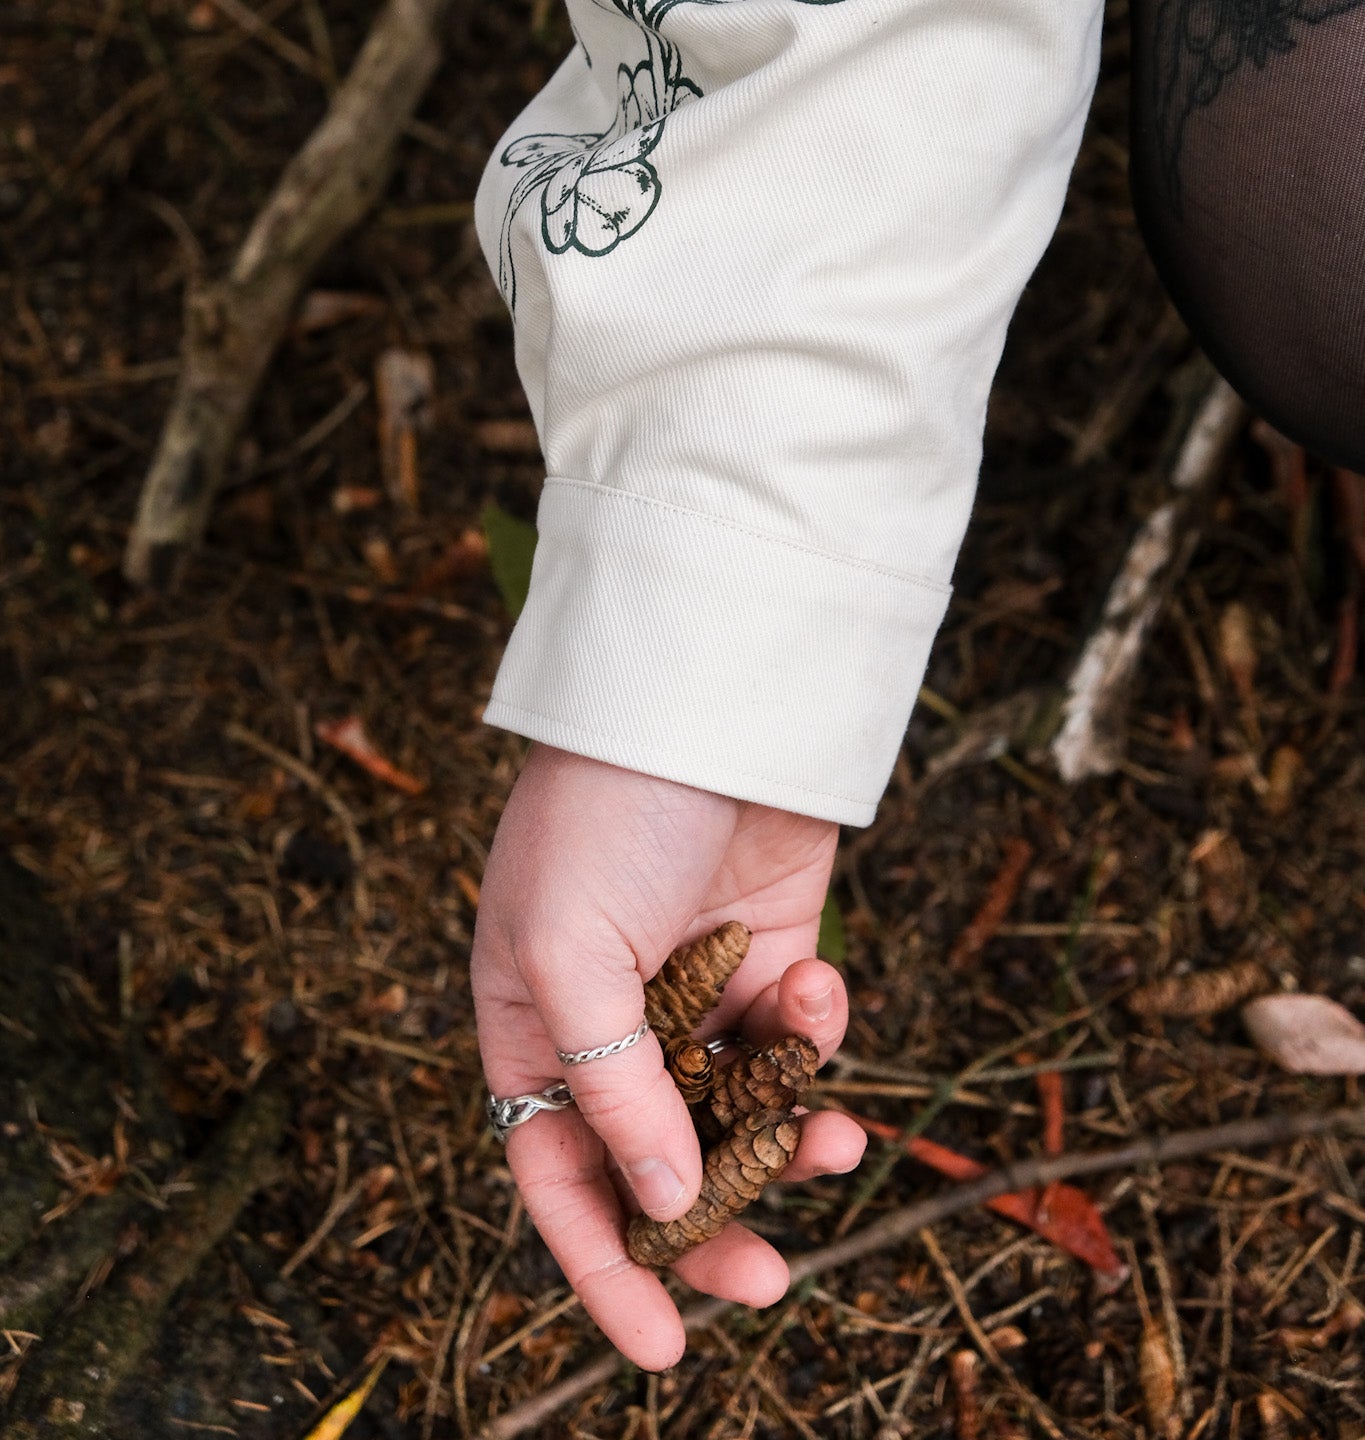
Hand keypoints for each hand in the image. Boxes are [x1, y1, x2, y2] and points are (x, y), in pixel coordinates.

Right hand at [471, 744, 865, 1368]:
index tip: (660, 1350)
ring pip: (743, 1112)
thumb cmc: (601, 813)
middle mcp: (614, 1018)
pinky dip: (815, 1038)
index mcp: (532, 1023)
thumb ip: (613, 1083)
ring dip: (785, 1141)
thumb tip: (662, 1198)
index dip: (604, 1266)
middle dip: (714, 1225)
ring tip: (829, 1144)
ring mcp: (697, 986)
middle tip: (771, 1279)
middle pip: (659, 1162)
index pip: (557, 1173)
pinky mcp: (771, 952)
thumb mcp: (570, 950)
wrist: (700, 694)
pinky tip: (817, 986)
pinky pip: (797, 1040)